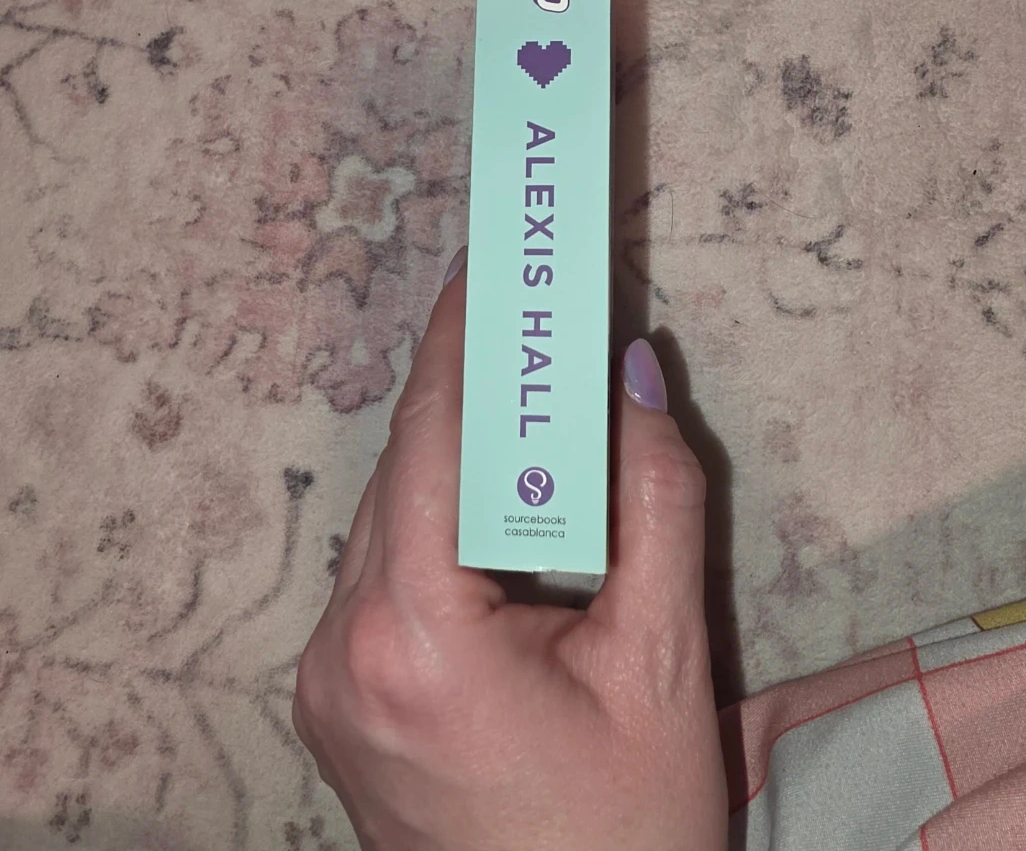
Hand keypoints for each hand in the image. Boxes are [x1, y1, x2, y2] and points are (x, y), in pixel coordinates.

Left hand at [293, 252, 726, 850]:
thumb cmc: (628, 830)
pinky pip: (382, 575)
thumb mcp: (663, 660)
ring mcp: (324, 685)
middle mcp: (339, 653)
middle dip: (471, 396)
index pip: (429, 440)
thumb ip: (655, 500)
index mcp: (412, 638)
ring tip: (529, 406)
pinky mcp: (334, 706)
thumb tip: (630, 373)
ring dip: (457, 462)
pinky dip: (439, 527)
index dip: (460, 339)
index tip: (491, 269)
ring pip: (389, 522)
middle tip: (531, 326)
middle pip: (405, 475)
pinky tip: (501, 510)